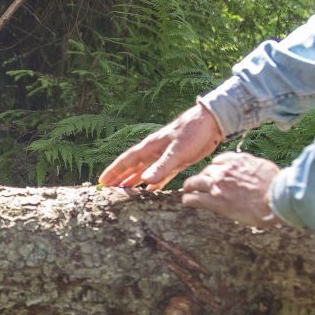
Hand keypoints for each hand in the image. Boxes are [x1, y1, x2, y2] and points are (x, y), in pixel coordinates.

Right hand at [99, 103, 223, 190]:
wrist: (212, 123)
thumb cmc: (193, 131)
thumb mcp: (178, 150)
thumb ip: (162, 166)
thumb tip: (145, 181)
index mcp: (150, 147)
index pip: (126, 161)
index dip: (114, 171)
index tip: (102, 182)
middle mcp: (154, 152)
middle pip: (132, 167)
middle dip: (119, 178)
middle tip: (107, 190)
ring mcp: (165, 157)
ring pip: (144, 172)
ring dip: (134, 181)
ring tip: (123, 192)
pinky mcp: (177, 162)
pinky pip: (160, 175)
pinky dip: (153, 184)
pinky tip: (149, 191)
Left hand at [177, 152, 284, 226]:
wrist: (277, 198)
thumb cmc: (276, 185)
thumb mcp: (263, 167)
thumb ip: (251, 167)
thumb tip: (250, 171)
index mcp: (237, 159)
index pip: (219, 160)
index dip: (215, 168)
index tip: (215, 174)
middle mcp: (224, 169)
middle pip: (205, 171)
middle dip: (203, 178)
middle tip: (199, 185)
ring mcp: (218, 185)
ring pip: (194, 182)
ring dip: (190, 187)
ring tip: (188, 191)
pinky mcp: (215, 201)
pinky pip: (194, 198)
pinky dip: (189, 199)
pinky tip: (188, 201)